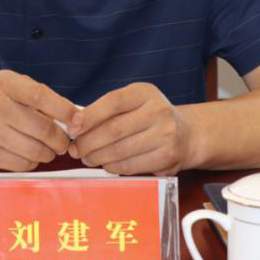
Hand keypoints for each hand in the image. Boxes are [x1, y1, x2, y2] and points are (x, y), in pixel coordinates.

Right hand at [0, 70, 78, 171]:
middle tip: (64, 142)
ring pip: (34, 151)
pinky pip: (21, 164)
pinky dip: (32, 163)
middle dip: (61, 140)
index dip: (65, 111)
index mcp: (5, 83)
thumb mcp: (7, 84)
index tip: (78, 121)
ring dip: (48, 154)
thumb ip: (37, 96)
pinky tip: (30, 156)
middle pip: (43, 129)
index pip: (41, 97)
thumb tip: (72, 115)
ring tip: (48, 150)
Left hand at [67, 82, 190, 175]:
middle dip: (88, 142)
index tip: (72, 128)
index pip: (113, 102)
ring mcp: (166, 134)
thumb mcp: (133, 103)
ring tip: (86, 158)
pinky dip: (113, 167)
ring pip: (121, 150)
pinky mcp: (168, 157)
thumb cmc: (148, 118)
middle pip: (114, 129)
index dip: (89, 116)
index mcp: (145, 92)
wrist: (186, 134)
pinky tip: (105, 164)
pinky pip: (131, 165)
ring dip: (97, 157)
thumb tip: (74, 125)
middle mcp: (158, 111)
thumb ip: (107, 110)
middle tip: (74, 150)